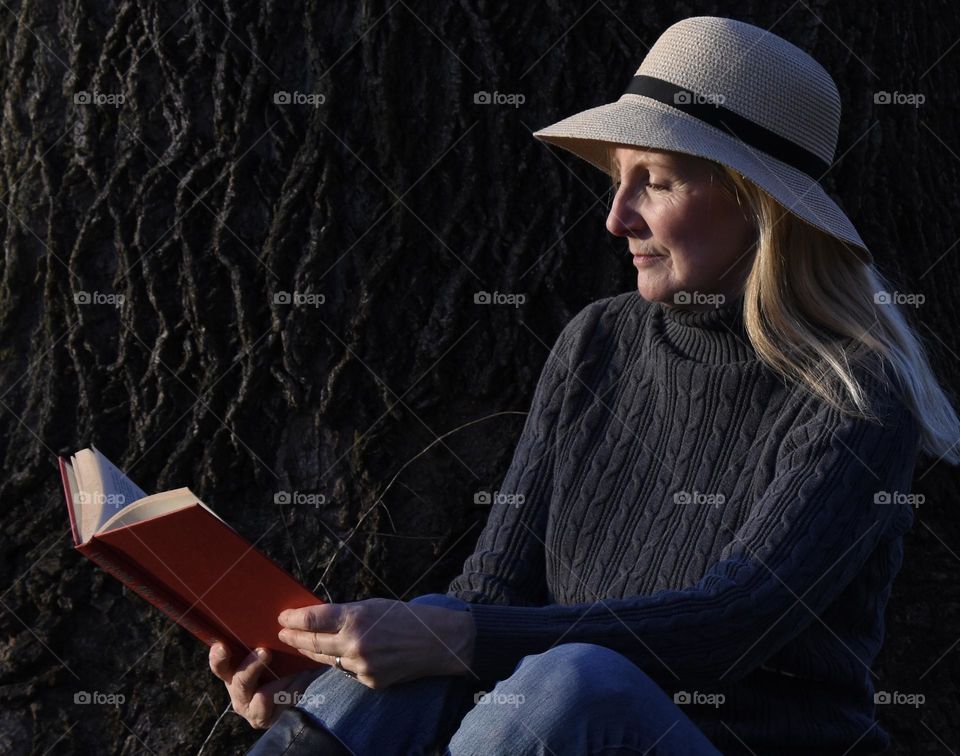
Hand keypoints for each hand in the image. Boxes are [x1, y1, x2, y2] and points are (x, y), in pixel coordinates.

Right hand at [208, 642, 324, 729]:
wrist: (288, 694)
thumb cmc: (273, 665)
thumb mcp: (264, 652)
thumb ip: (260, 640)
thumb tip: (277, 615)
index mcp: (231, 673)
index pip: (219, 665)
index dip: (218, 657)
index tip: (222, 646)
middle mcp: (237, 693)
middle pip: (240, 682)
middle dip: (253, 667)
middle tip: (266, 652)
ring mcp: (250, 709)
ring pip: (264, 697)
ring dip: (283, 680)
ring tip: (297, 670)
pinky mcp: (266, 719)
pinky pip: (282, 703)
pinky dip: (295, 688)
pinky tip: (303, 677)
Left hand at [277, 597, 475, 689]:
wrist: (436, 641)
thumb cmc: (404, 617)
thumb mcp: (372, 605)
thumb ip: (345, 614)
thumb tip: (318, 619)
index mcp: (355, 618)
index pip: (312, 620)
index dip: (293, 619)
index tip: (282, 618)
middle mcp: (354, 644)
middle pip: (312, 642)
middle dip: (294, 637)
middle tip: (282, 633)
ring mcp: (361, 666)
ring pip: (326, 660)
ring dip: (311, 651)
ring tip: (300, 645)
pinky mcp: (369, 682)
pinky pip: (346, 672)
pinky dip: (340, 663)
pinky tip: (335, 656)